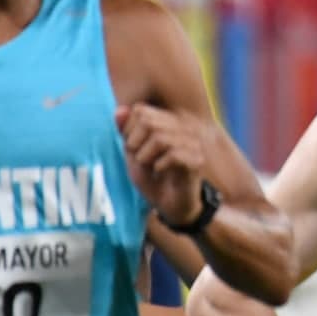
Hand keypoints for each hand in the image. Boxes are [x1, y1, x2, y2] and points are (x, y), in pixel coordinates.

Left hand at [115, 104, 205, 224]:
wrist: (171, 205)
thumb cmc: (153, 178)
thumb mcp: (132, 154)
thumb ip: (126, 132)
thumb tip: (119, 110)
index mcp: (167, 121)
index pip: (141, 110)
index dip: (128, 130)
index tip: (132, 148)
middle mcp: (183, 127)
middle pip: (148, 121)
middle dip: (135, 143)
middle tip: (140, 159)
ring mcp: (192, 143)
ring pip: (160, 138)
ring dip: (146, 156)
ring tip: (150, 166)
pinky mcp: (197, 160)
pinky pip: (173, 155)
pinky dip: (159, 165)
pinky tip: (160, 172)